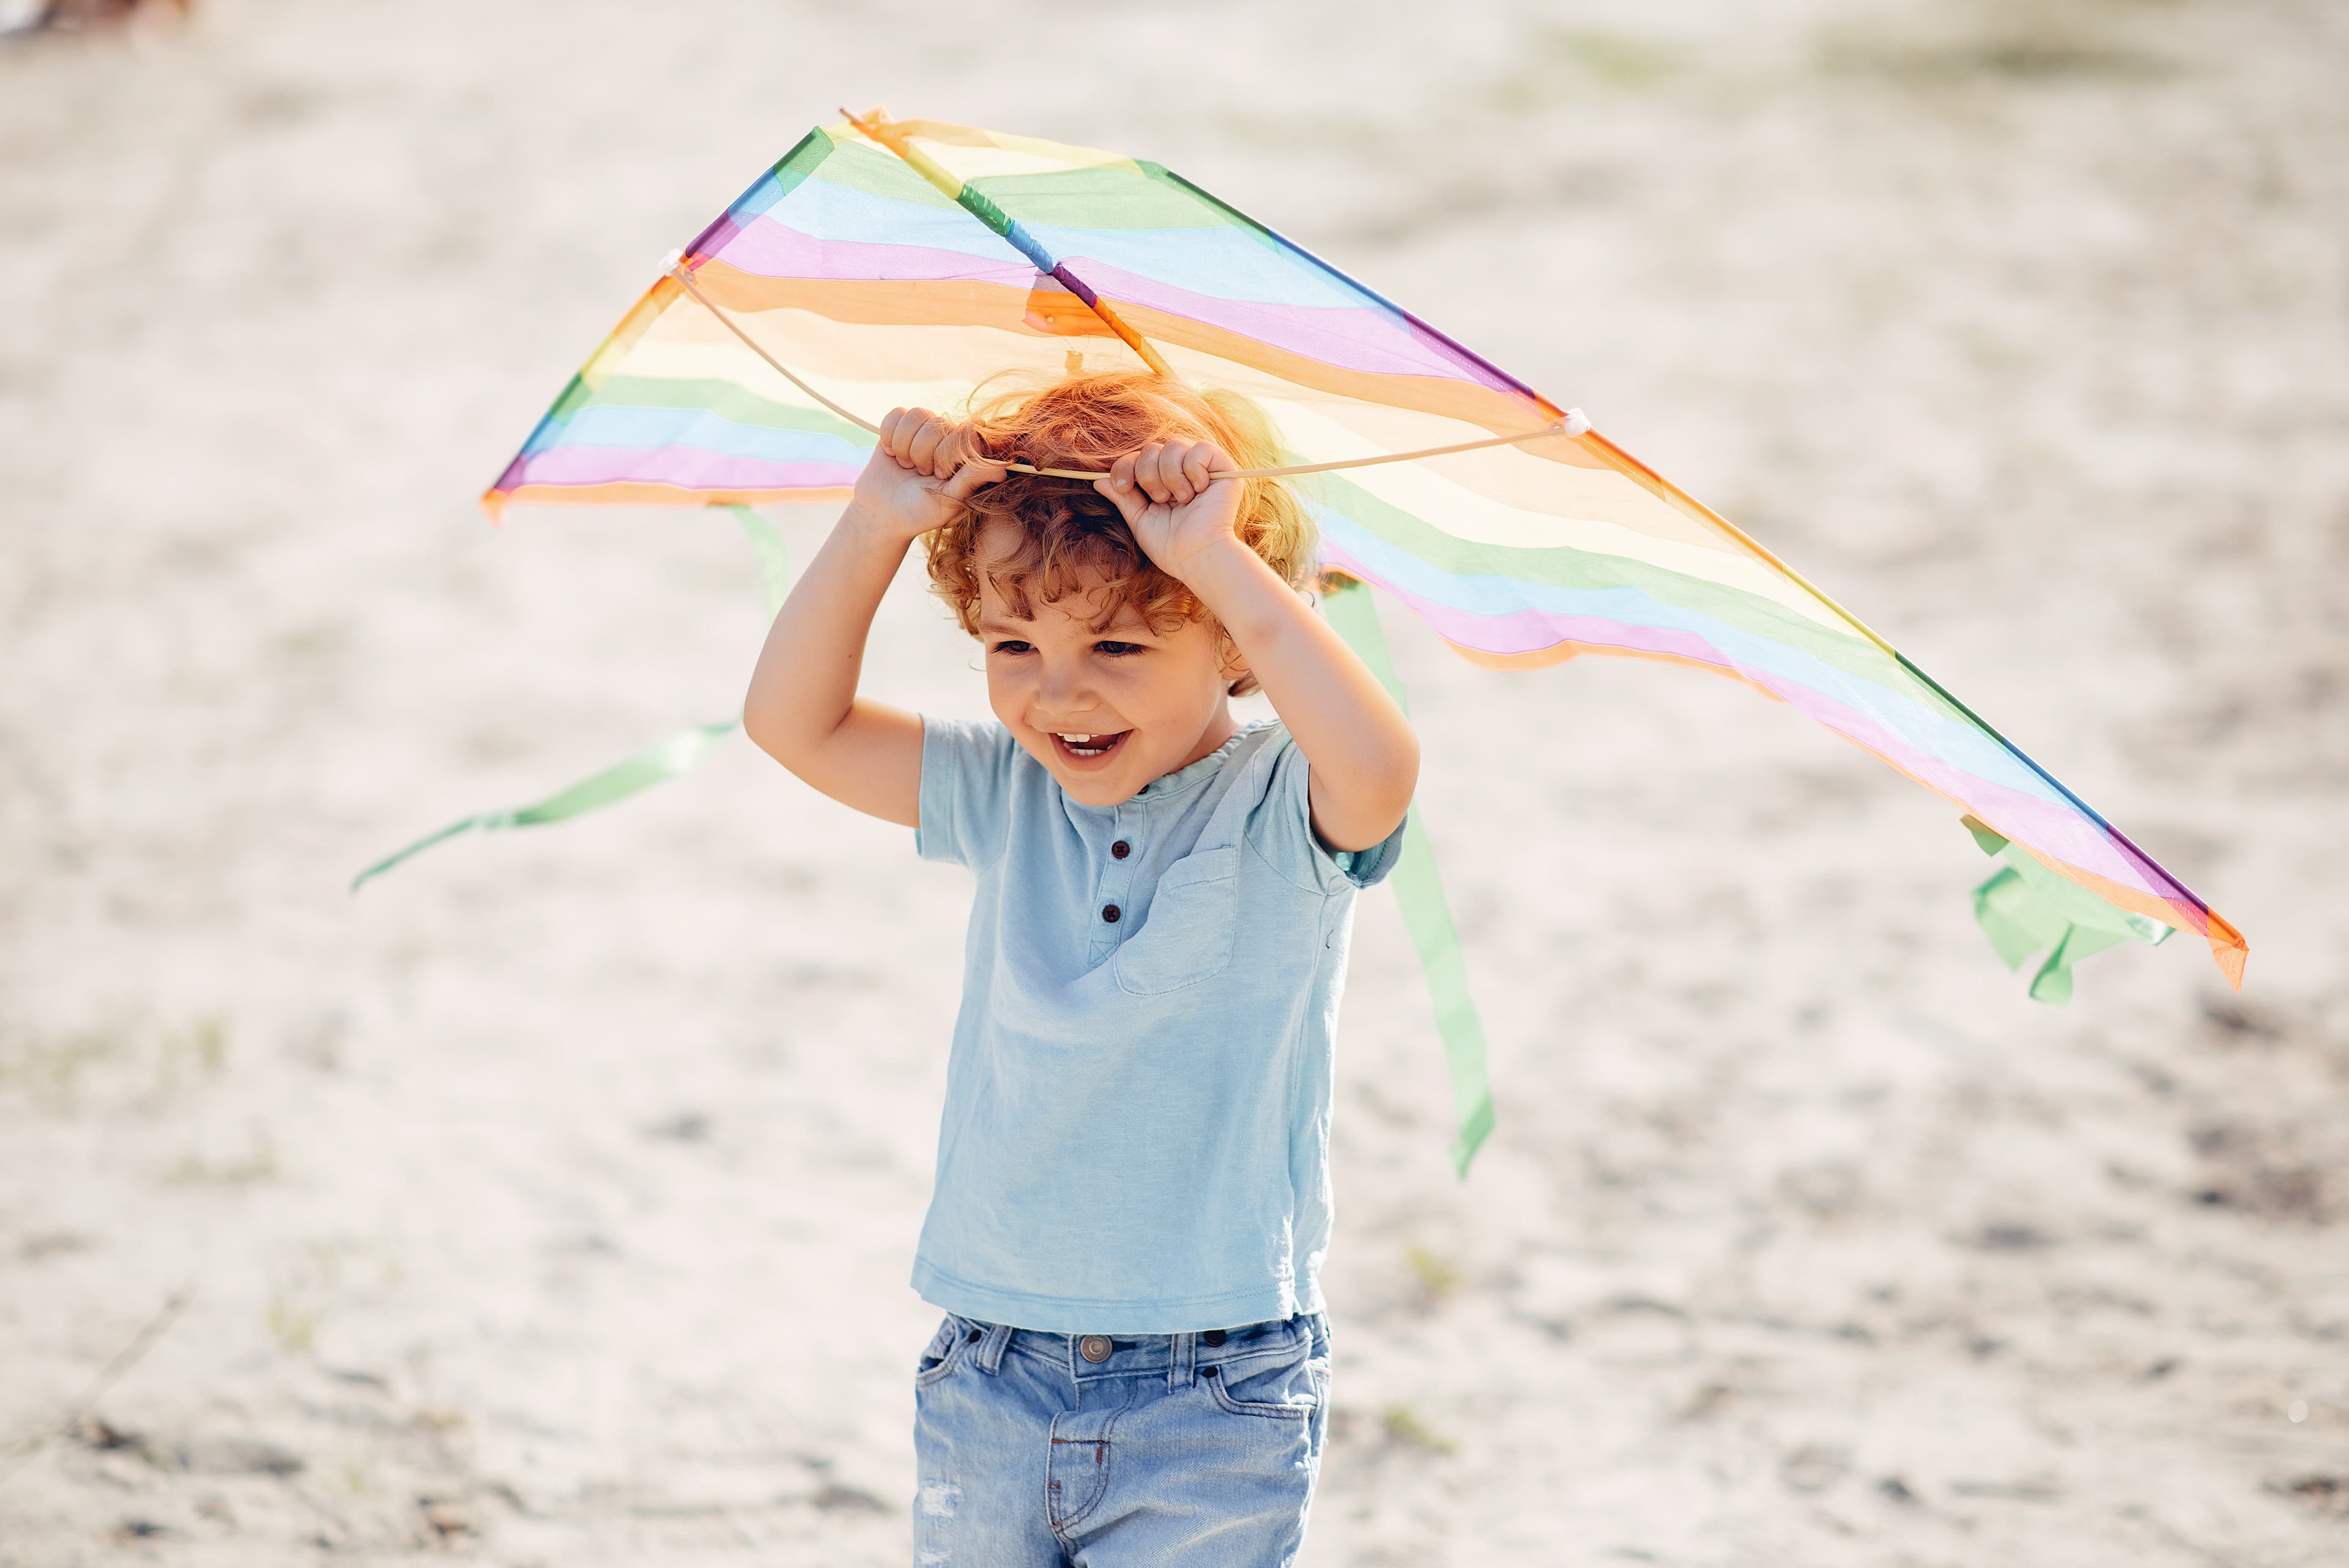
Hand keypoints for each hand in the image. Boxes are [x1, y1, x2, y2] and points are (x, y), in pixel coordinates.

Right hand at [846, 408, 1006, 543]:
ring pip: (917, 415)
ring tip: (907, 465)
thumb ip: (972, 480)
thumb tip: (1003, 469)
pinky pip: (897, 413)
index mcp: (964, 454)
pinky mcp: (899, 426)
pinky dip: (889, 436)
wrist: (883, 514)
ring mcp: (923, 429)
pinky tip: (892, 454)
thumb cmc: (920, 512)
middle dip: (923, 454)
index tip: (939, 475)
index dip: (946, 454)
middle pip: (937, 424)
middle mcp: (946, 437)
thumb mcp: (948, 502)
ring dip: (905, 445)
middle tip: (921, 474)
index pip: (963, 434)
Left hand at [1094, 439, 1242, 581]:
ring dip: (1171, 476)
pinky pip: (1202, 448)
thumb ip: (1123, 498)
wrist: (1196, 558)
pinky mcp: (1223, 467)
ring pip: (1175, 445)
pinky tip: (1199, 490)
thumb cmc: (1170, 546)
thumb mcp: (1139, 519)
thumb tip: (1097, 480)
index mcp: (1162, 481)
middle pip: (1153, 448)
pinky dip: (1194, 469)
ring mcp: (1203, 467)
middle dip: (1149, 475)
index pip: (1138, 456)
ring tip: (1181, 499)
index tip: (1123, 488)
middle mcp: (1182, 470)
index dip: (1125, 466)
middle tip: (1161, 500)